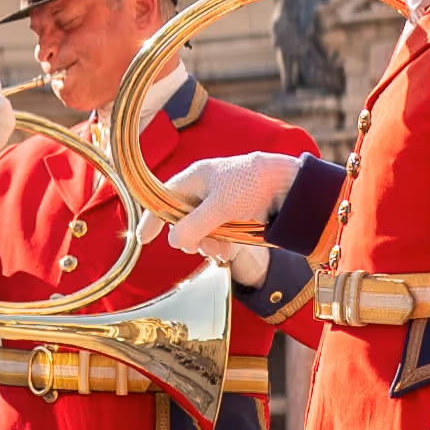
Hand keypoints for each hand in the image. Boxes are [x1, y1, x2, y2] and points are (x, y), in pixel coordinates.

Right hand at [163, 148, 295, 253]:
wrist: (287, 186)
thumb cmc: (251, 184)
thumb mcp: (219, 206)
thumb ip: (194, 224)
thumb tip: (173, 242)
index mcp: (195, 178)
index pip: (163, 198)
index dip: (152, 217)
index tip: (143, 238)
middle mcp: (203, 191)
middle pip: (181, 219)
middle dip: (188, 237)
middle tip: (197, 248)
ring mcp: (217, 204)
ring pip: (199, 231)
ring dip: (205, 244)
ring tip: (217, 250)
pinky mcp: (232, 216)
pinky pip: (215, 235)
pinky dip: (218, 245)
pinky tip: (226, 252)